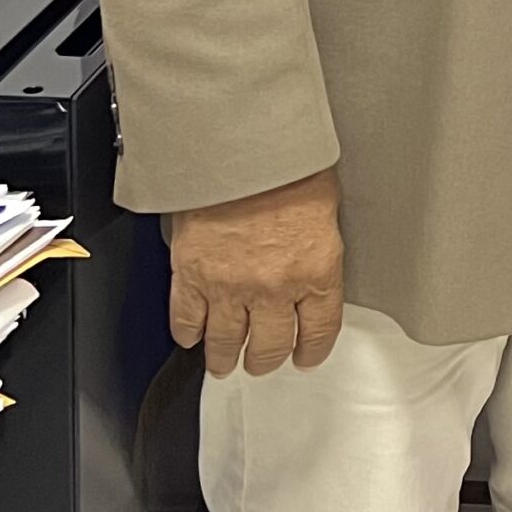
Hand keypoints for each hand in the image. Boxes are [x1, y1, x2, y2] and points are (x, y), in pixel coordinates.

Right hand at [168, 168, 344, 377]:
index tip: (305, 358)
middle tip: (262, 360)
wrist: (242, 149)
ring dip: (225, 358)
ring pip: (225, 345)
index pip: (318, 332)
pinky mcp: (192, 278)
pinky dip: (188, 334)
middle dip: (266, 359)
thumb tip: (311, 269)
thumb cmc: (289, 166)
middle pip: (269, 347)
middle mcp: (275, 289)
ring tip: (225, 362)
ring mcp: (229, 288)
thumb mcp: (325, 209)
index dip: (310, 352)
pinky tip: (192, 337)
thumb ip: (316, 250)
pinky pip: (186, 322)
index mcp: (316, 272)